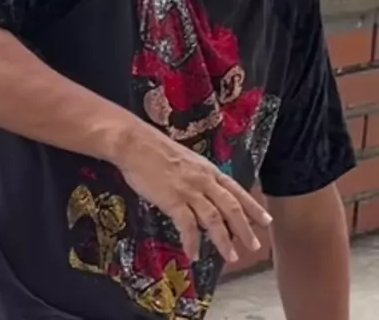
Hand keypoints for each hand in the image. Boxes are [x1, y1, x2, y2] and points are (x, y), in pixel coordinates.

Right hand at [115, 120, 271, 262]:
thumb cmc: (156, 150)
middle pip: (231, 207)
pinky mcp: (173, 200)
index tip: (266, 221)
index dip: (252, 207)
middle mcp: (204, 180)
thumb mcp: (186, 161)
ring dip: (224, 240)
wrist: (136, 144)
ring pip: (214, 219)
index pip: (236, 190)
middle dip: (245, 228)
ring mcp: (189, 190)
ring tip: (231, 257)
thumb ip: (198, 177)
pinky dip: (192, 242)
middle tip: (254, 246)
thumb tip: (206, 194)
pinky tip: (194, 255)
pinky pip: (188, 226)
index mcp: (208, 170)